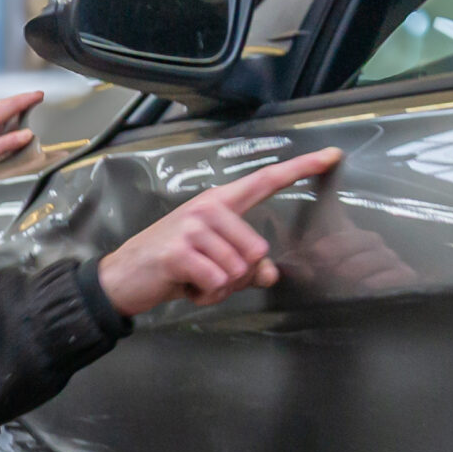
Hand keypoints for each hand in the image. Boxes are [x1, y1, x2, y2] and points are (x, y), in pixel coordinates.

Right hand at [97, 148, 342, 316]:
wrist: (121, 277)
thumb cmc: (169, 265)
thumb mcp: (212, 261)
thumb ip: (246, 265)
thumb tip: (270, 274)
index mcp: (219, 203)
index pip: (266, 180)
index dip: (301, 168)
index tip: (331, 156)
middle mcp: (208, 208)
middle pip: (256, 251)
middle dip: (237, 277)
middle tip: (207, 275)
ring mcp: (193, 228)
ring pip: (238, 270)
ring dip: (219, 288)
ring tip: (194, 280)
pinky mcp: (180, 251)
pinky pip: (217, 282)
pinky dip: (204, 295)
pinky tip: (185, 287)